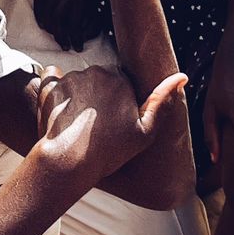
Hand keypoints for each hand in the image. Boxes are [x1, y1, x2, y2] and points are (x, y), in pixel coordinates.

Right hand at [31, 0, 105, 53]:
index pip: (74, 24)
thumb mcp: (97, 8)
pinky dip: (39, 16)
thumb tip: (84, 38)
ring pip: (47, 14)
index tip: (78, 48)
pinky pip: (39, 5)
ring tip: (56, 38)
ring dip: (51, 29)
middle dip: (61, 37)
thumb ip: (92, 23)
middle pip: (57, 20)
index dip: (76, 39)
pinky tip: (43, 26)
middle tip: (65, 47)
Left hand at [34, 64, 187, 188]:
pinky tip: (58, 107)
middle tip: (95, 125)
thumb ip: (162, 101)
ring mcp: (72, 78)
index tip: (113, 120)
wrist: (70, 161)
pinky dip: (54, 87)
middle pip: (98, 79)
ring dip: (77, 95)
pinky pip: (51, 75)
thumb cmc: (110, 150)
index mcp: (120, 80)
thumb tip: (182, 76)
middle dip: (97, 96)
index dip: (117, 101)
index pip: (119, 82)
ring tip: (76, 123)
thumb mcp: (145, 132)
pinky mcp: (51, 86)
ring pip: (77, 81)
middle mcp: (96, 72)